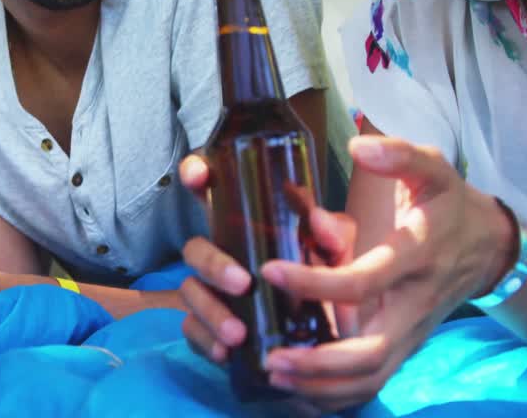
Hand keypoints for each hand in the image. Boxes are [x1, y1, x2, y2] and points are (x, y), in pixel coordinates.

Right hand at [176, 152, 359, 360]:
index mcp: (243, 224)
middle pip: (195, 248)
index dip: (196, 175)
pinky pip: (192, 330)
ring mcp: (209, 290)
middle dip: (212, 264)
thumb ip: (333, 235)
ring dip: (211, 311)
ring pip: (190, 291)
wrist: (327, 335)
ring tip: (239, 333)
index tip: (200, 176)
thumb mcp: (335, 254)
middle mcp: (219, 252)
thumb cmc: (323, 278)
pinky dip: (205, 341)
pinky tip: (226, 352)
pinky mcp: (208, 326)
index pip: (211, 191)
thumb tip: (319, 220)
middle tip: (243, 283)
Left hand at [251, 135, 510, 409]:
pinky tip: (298, 388)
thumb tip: (358, 147)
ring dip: (323, 387)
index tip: (270, 271)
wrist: (489, 246)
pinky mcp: (405, 347)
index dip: (317, 283)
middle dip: (320, 363)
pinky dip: (336, 394)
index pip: (364, 281)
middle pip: (372, 352)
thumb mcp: (432, 168)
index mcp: (416, 257)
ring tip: (275, 374)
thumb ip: (398, 155)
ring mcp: (412, 332)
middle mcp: (415, 304)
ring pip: (372, 377)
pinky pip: (373, 382)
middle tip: (270, 356)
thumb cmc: (448, 204)